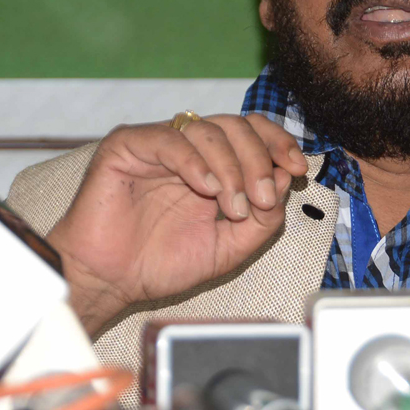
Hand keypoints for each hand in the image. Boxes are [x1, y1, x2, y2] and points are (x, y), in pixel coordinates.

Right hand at [46, 114, 308, 334]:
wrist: (111, 282)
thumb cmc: (160, 263)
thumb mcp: (229, 246)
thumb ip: (263, 218)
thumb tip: (286, 178)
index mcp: (211, 163)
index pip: (252, 131)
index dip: (278, 144)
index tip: (298, 169)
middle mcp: (187, 147)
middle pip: (236, 126)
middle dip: (260, 160)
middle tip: (264, 198)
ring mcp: (157, 143)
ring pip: (208, 131)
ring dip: (231, 169)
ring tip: (232, 208)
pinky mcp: (126, 146)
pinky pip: (169, 140)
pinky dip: (195, 163)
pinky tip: (206, 189)